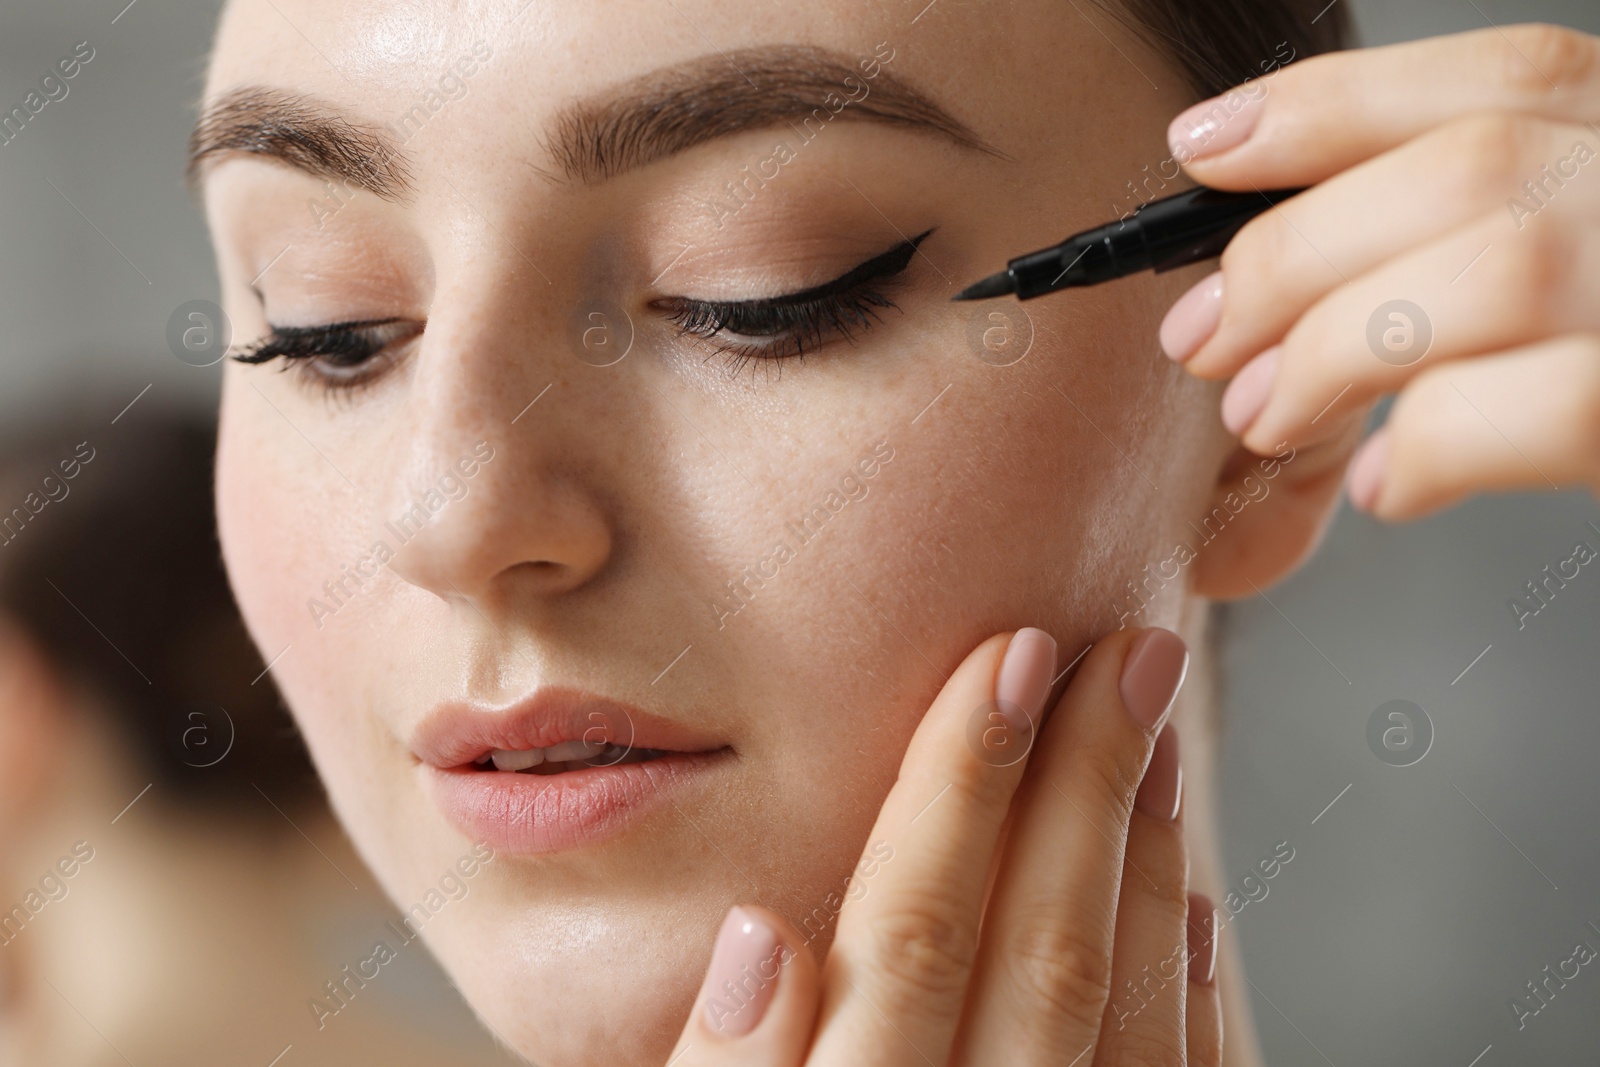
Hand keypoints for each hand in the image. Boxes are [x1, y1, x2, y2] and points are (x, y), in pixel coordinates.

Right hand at [668, 626, 1220, 1065]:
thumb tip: (761, 936)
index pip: (914, 942)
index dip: (962, 793)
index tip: (1008, 660)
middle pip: (1043, 965)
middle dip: (1087, 793)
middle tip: (1132, 655)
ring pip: (1124, 1024)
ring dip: (1144, 867)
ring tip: (1155, 736)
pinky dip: (1184, 990)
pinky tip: (1185, 899)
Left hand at [1159, 24, 1599, 520]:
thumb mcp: (1586, 252)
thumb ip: (1472, 238)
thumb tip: (1271, 291)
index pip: (1499, 74)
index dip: (1331, 105)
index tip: (1203, 148)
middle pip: (1467, 172)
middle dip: (1293, 257)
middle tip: (1201, 340)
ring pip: (1497, 273)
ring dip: (1333, 352)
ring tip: (1264, 417)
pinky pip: (1550, 408)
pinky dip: (1432, 444)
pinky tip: (1385, 481)